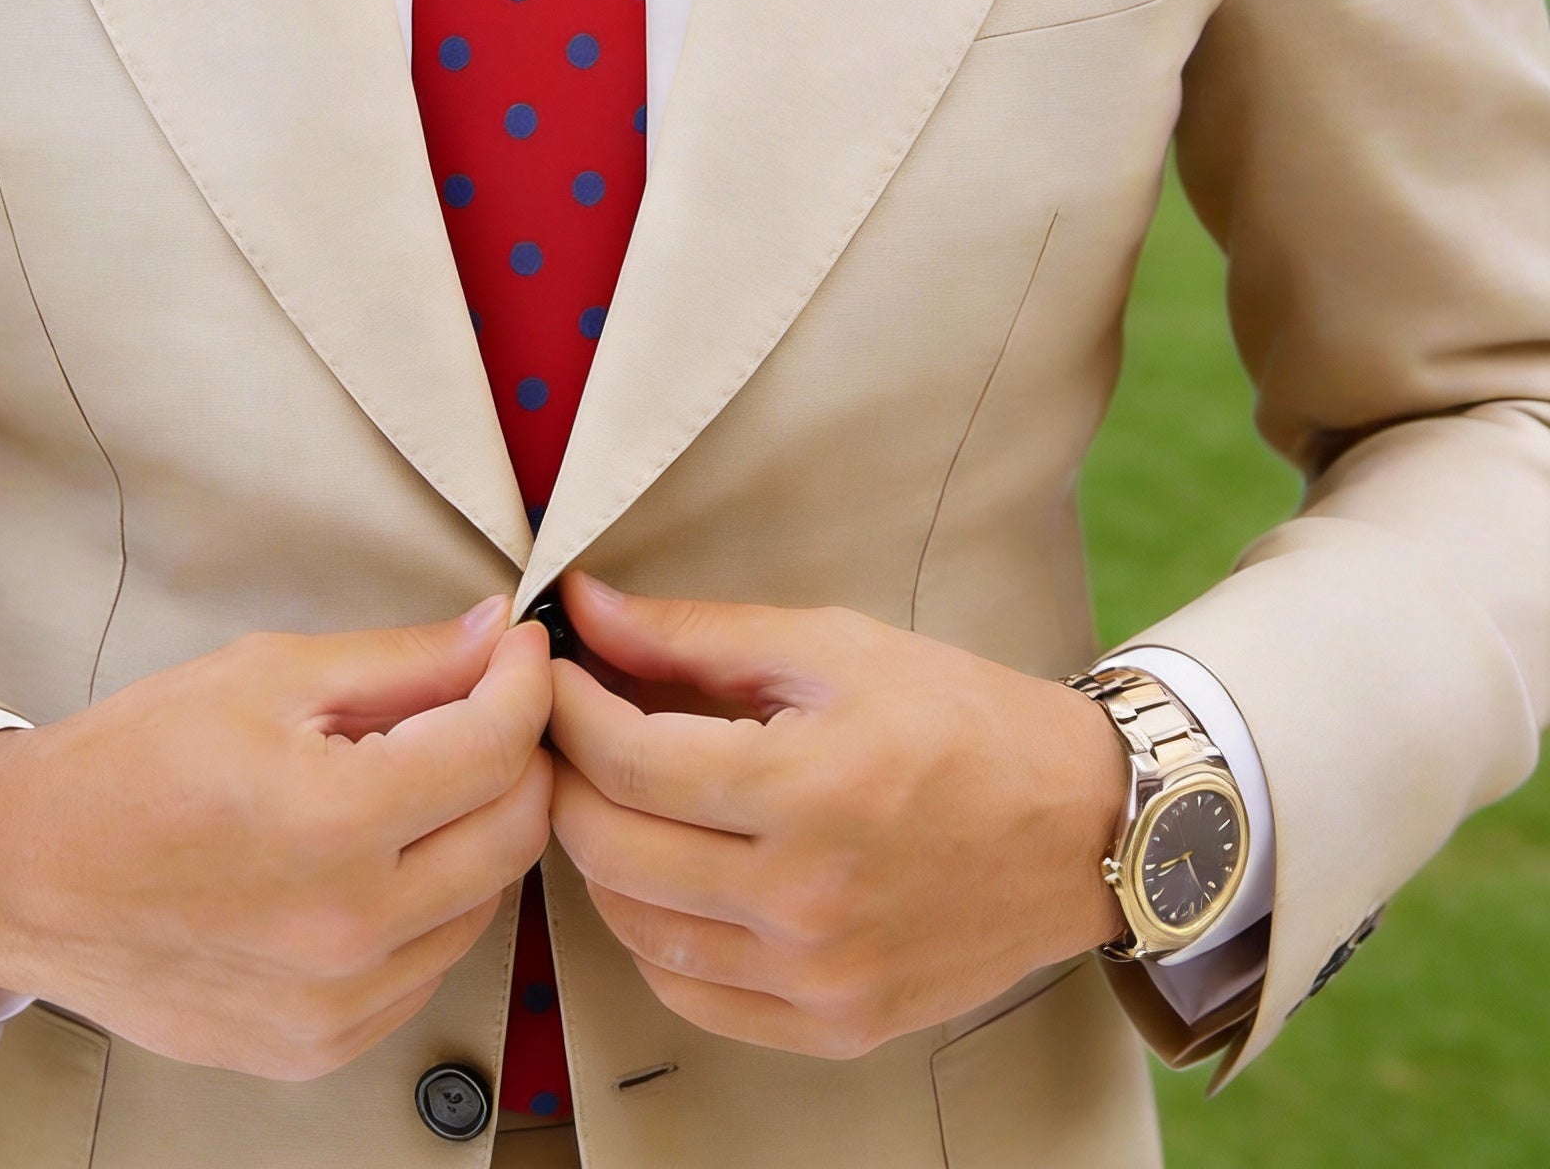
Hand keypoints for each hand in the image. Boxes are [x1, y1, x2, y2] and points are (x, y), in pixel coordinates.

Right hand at [0, 599, 552, 1078]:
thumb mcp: (267, 675)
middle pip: (515, 831)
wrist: (26, 876)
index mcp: (331, 822)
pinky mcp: (320, 1045)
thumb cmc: (130, 767)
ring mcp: (336, 1004)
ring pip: (485, 902)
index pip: (497, 747)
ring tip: (416, 781)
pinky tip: (380, 857)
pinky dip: (431, 903)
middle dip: (519, 753)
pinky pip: (429, 965)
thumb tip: (494, 636)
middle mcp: (346, 929)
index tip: (519, 652)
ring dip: (476, 830)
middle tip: (485, 707)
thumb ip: (401, 660)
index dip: (525, 682)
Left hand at [547, 574, 1125, 1059]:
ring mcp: (820, 976)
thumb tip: (586, 609)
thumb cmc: (963, 720)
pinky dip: (652, 935)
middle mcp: (808, 899)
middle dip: (566, 777)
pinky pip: (690, 995)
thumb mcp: (833, 647)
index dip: (567, 710)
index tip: (552, 674)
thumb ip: (696, 634)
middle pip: (612, 848)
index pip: (628, 761)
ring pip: (635, 928)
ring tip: (613, 795)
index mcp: (810, 789)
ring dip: (599, 856)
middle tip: (566, 730)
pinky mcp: (834, 1024)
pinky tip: (665, 876)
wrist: (1082, 826)